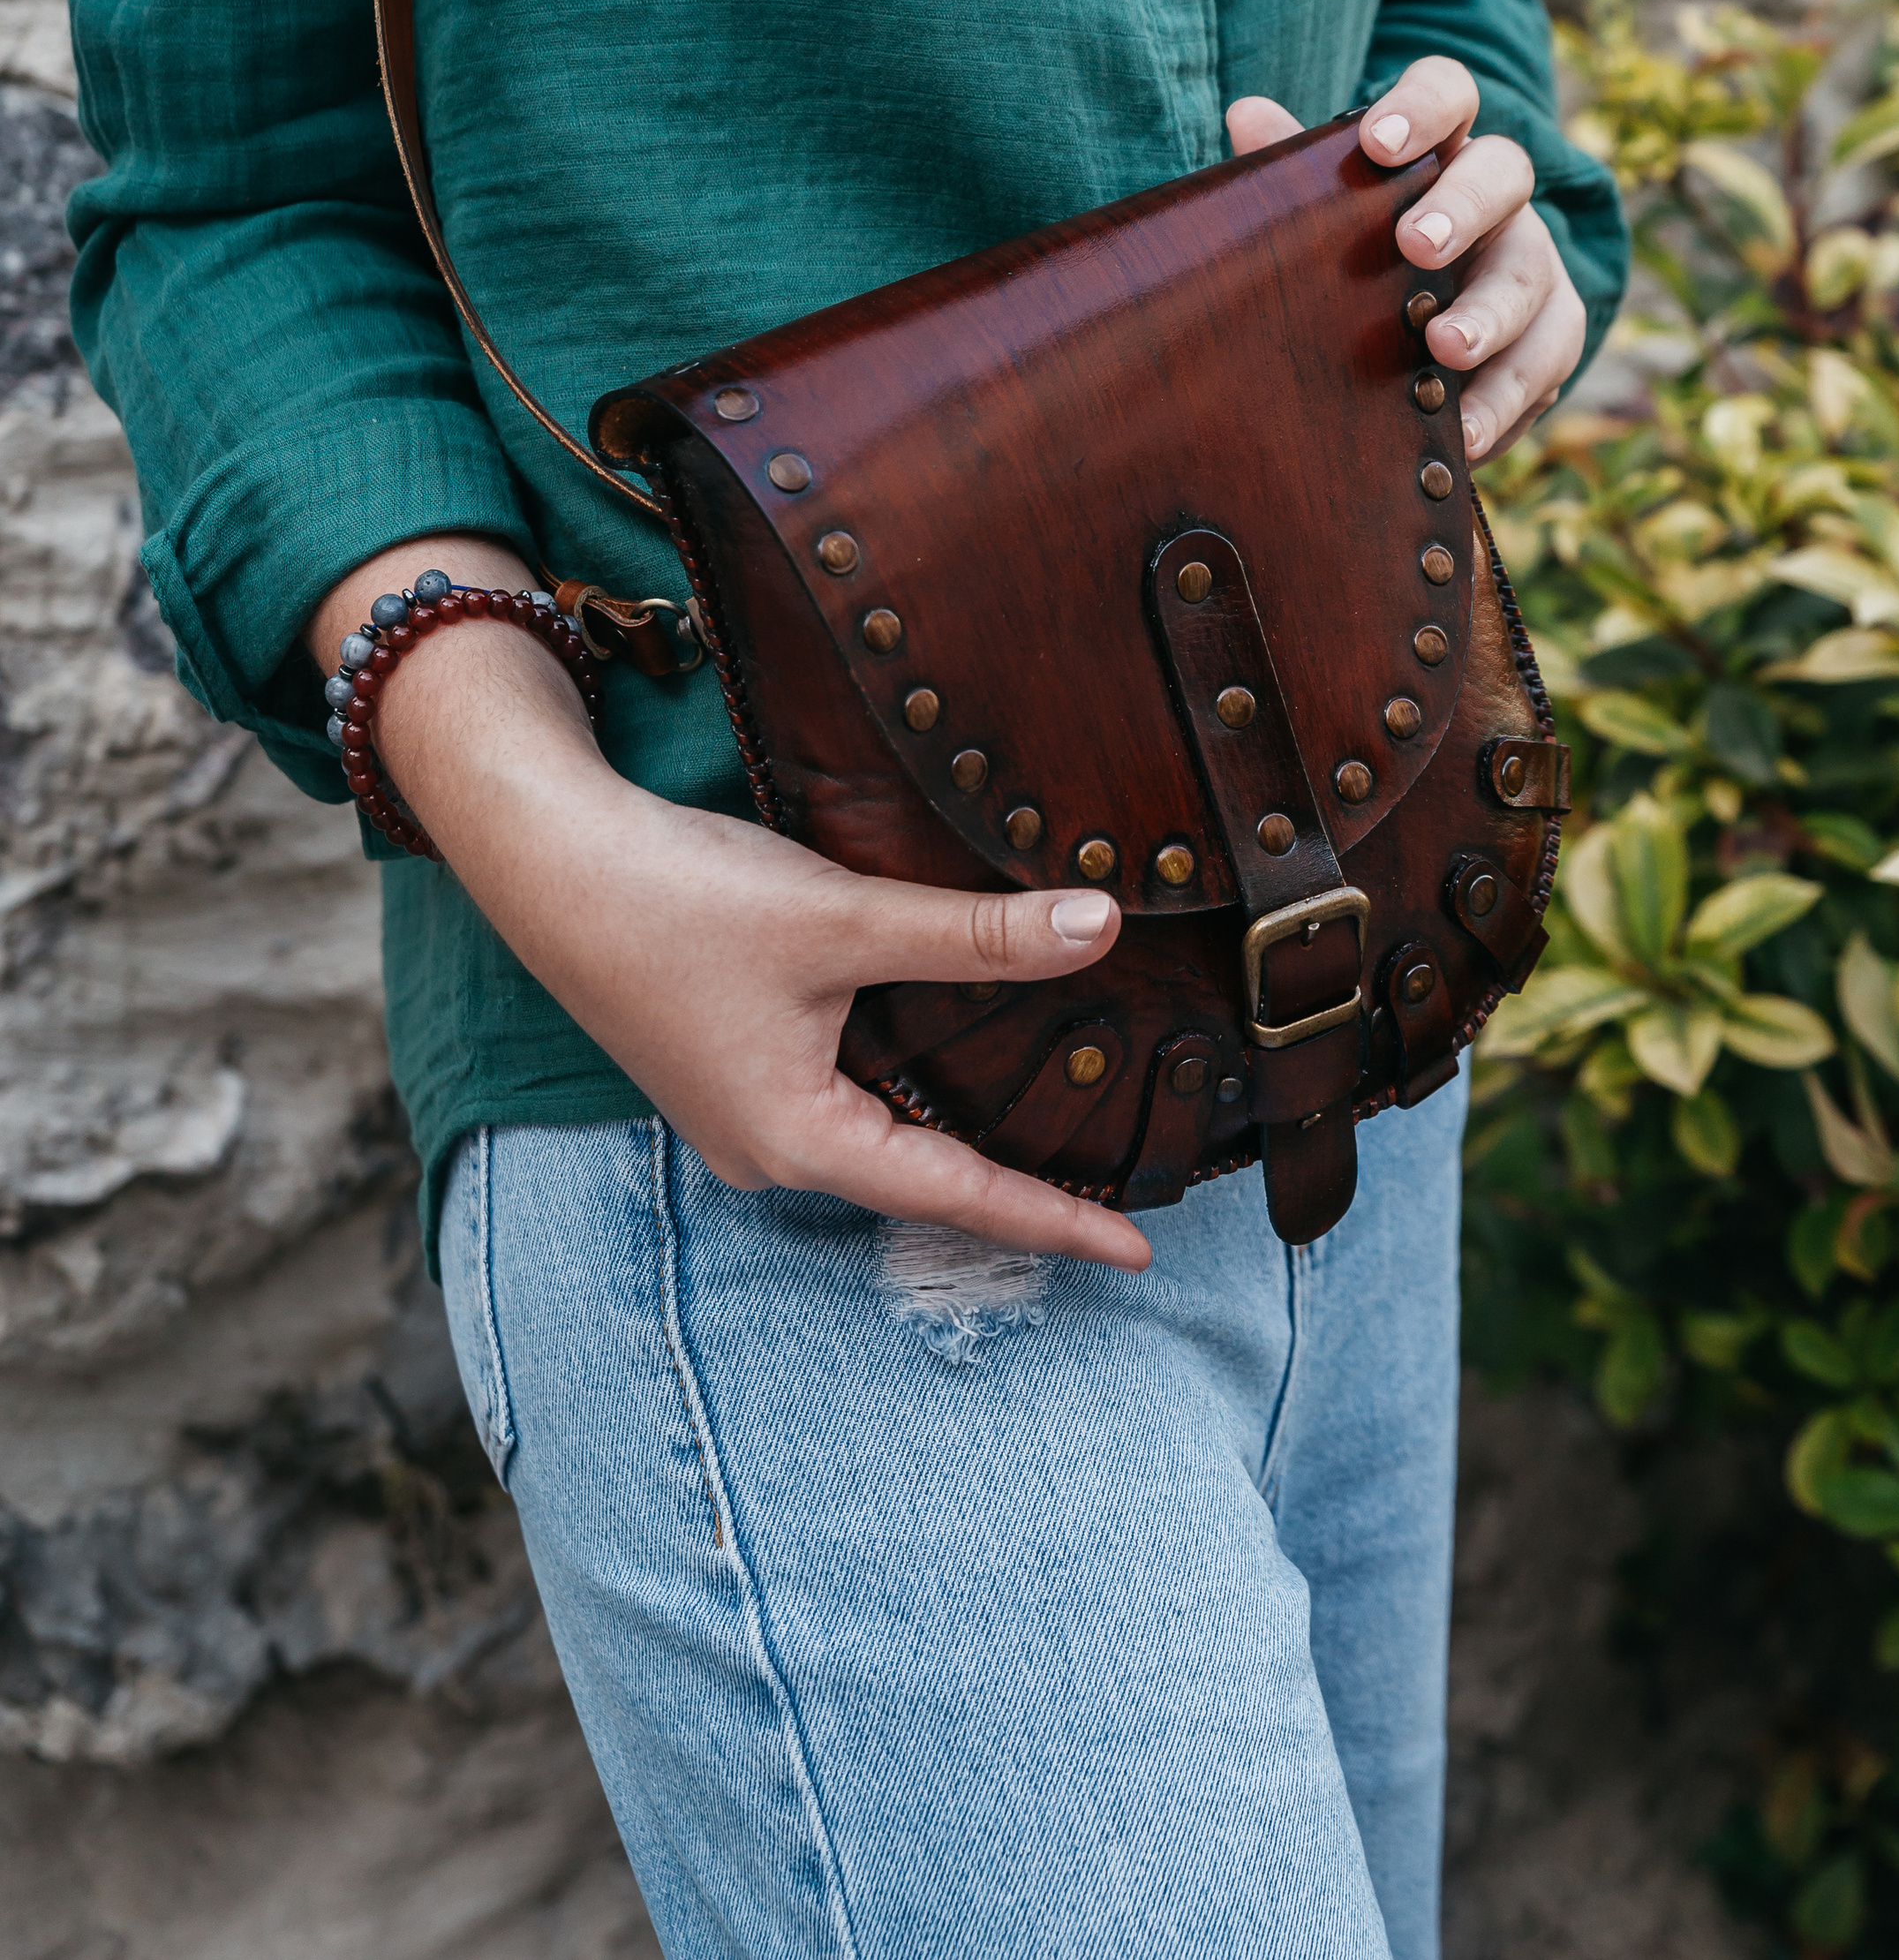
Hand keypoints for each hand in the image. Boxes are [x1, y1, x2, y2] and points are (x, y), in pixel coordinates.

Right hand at [308, 540, 1149, 1270]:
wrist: (552, 856)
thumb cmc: (682, 897)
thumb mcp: (843, 919)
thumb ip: (974, 934)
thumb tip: (1100, 924)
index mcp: (797, 1140)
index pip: (957, 1193)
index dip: (1055, 1219)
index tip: (1139, 1251)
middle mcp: (771, 1148)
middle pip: (921, 1183)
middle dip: (1016, 1196)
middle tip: (1119, 1210)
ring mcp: (746, 1114)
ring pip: (883, 1141)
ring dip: (963, 1146)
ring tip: (1058, 1154)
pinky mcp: (733, 1067)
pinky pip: (847, 1103)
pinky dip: (913, 1099)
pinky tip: (955, 1074)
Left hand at [1227, 56, 1585, 455]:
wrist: (1417, 353)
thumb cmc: (1360, 263)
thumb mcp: (1326, 220)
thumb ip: (1293, 173)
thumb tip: (1246, 114)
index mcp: (1440, 149)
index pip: (1449, 93)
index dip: (1422, 106)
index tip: (1378, 142)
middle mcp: (1500, 197)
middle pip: (1505, 173)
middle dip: (1463, 207)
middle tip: (1415, 244)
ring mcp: (1534, 264)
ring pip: (1531, 277)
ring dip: (1490, 316)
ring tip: (1444, 350)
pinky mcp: (1555, 336)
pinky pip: (1546, 362)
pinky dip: (1503, 400)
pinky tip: (1461, 434)